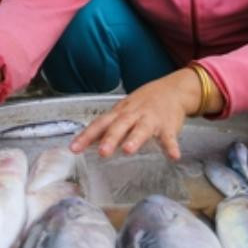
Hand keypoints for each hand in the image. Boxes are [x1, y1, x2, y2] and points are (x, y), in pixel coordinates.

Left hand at [69, 69, 201, 160]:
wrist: (172, 90)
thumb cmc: (143, 104)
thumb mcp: (122, 112)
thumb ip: (107, 128)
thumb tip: (87, 143)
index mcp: (119, 113)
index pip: (99, 124)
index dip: (86, 136)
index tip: (73, 148)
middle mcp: (133, 115)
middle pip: (119, 126)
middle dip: (110, 139)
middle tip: (102, 152)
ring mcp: (151, 119)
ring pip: (142, 129)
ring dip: (135, 139)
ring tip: (129, 150)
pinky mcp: (168, 126)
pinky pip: (169, 137)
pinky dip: (172, 146)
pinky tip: (174, 156)